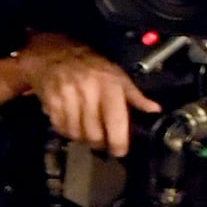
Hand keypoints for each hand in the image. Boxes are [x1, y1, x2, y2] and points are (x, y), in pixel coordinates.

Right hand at [14, 33, 158, 155]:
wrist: (57, 56)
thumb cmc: (92, 67)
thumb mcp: (118, 77)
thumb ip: (135, 96)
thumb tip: (154, 110)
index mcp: (109, 85)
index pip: (115, 119)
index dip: (118, 140)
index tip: (120, 151)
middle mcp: (88, 91)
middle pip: (94, 132)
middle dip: (99, 142)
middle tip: (102, 142)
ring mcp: (68, 98)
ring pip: (76, 133)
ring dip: (83, 138)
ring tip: (87, 131)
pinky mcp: (52, 104)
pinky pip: (61, 128)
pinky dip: (68, 131)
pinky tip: (73, 124)